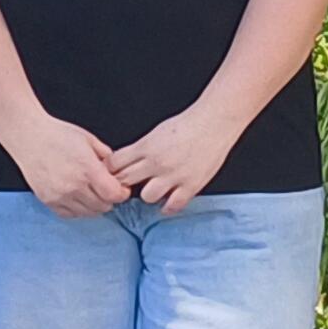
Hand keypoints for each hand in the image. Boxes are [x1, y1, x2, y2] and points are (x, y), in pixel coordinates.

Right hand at [9, 114, 129, 218]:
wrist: (28, 137)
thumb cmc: (57, 135)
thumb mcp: (89, 139)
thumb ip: (106, 157)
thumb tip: (117, 171)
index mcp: (87, 169)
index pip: (113, 194)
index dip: (122, 193)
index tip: (121, 188)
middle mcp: (74, 186)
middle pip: (103, 206)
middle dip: (109, 199)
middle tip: (106, 188)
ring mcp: (60, 195)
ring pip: (88, 213)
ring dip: (94, 205)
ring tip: (91, 191)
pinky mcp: (48, 200)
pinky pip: (70, 214)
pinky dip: (78, 209)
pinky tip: (77, 197)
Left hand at [107, 105, 240, 215]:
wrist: (215, 122)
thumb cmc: (189, 124)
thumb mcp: (157, 132)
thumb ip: (142, 148)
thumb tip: (127, 161)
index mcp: (147, 146)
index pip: (114, 163)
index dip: (112, 170)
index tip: (116, 172)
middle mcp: (157, 162)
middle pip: (125, 180)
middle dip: (125, 183)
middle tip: (131, 183)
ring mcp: (174, 175)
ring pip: (146, 196)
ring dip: (148, 194)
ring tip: (155, 189)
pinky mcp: (190, 185)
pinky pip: (173, 205)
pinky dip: (168, 206)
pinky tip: (169, 200)